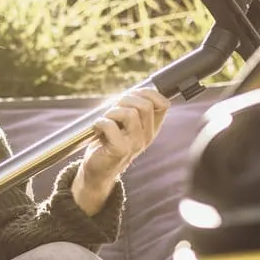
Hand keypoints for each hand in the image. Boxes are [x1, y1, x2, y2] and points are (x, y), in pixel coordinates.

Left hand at [73, 89, 170, 213]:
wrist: (97, 168)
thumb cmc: (108, 141)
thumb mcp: (125, 122)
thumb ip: (133, 107)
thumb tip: (136, 91)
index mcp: (151, 128)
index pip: (162, 104)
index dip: (146, 93)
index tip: (131, 97)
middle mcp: (147, 136)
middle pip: (145, 105)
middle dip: (125, 100)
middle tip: (113, 109)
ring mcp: (135, 144)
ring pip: (130, 113)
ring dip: (111, 112)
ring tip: (105, 120)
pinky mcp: (120, 150)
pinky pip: (110, 125)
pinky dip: (100, 122)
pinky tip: (97, 128)